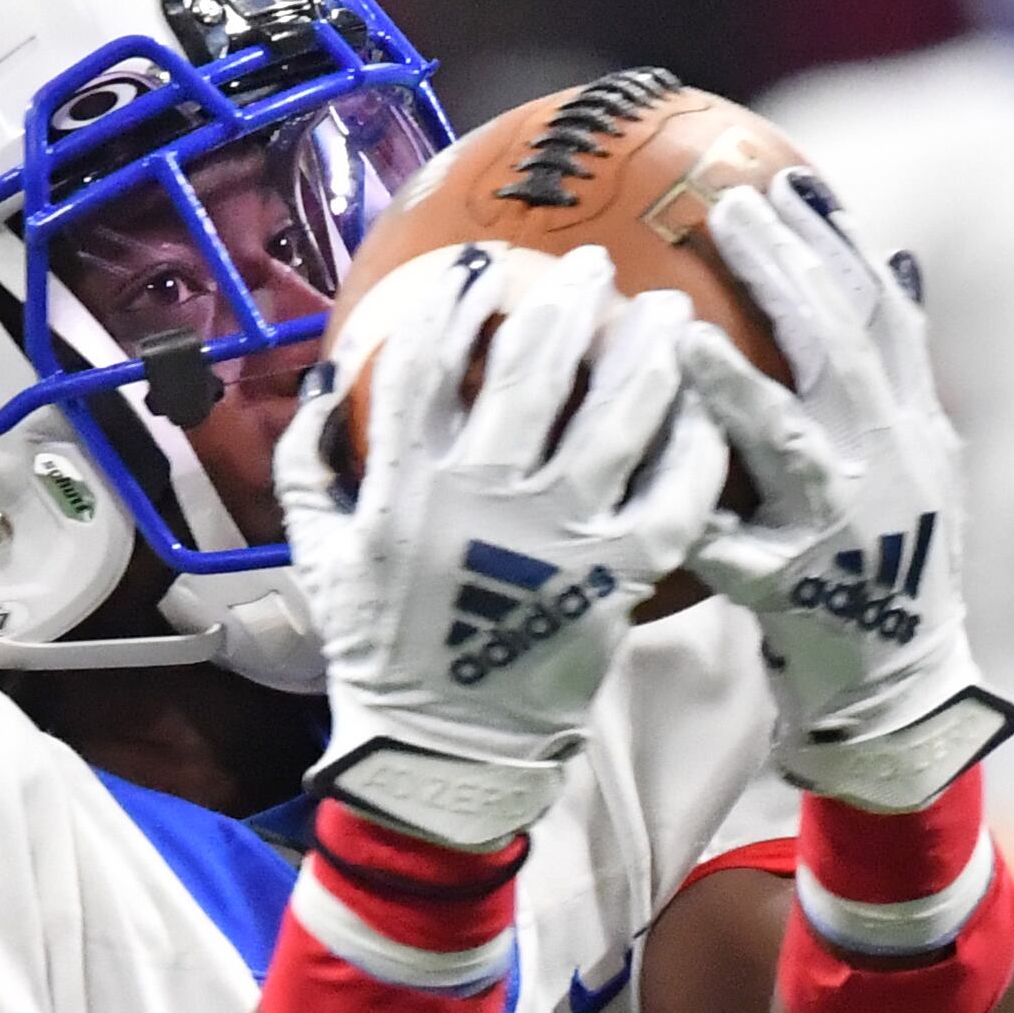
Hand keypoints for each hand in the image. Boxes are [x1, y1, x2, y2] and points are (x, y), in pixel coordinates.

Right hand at [278, 243, 727, 848]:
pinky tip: (705, 409)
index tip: (483, 265)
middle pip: (537, 368)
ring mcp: (559, 536)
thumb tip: (324, 377)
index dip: (458, 300)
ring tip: (664, 312)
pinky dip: (695, 447)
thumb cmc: (381, 646)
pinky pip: (674, 497)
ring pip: (619, 416)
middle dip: (566, 299)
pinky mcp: (617, 577)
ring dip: (645, 349)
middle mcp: (487, 498)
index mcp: (409, 486)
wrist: (446, 747)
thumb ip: (307, 461)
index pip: (431, 363)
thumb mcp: (319, 553)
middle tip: (589, 265)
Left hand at [679, 174, 1013, 810]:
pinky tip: (646, 472)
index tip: (792, 184)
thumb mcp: (921, 458)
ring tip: (681, 335)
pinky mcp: (796, 593)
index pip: (881, 314)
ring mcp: (842, 529)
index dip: (839, 246)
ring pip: (787, 444)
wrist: (900, 687)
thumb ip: (904, 368)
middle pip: (839, 350)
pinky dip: (693, 510)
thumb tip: (903, 257)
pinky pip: (732, 546)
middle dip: (788, 275)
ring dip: (735, 386)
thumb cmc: (889, 559)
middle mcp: (887, 465)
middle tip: (728, 209)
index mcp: (913, 425)